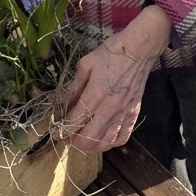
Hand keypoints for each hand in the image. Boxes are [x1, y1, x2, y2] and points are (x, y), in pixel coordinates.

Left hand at [62, 5, 170, 153]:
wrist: (138, 49)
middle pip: (88, 139)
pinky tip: (104, 138)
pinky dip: (111, 143)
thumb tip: (60, 103)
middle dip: (74, 141)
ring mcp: (123, 113)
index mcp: (95, 94)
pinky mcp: (134, 114)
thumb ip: (73, 86)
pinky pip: (122, 138)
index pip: (74, 121)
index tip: (56, 130)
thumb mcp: (86, 64)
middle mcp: (109, 108)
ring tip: (84, 139)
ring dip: (92, 145)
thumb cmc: (111, 53)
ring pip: (105, 143)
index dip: (61, 129)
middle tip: (69, 135)